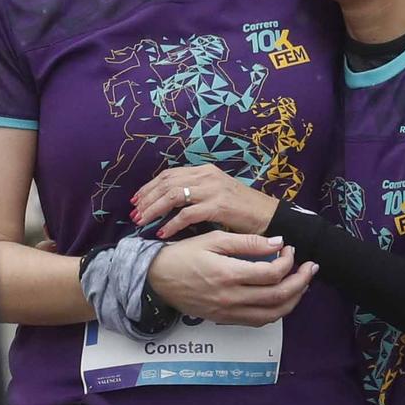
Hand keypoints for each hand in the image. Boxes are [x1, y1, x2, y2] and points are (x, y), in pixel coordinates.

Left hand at [131, 164, 277, 238]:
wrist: (270, 216)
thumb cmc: (242, 210)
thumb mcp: (216, 195)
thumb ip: (196, 193)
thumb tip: (168, 202)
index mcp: (205, 171)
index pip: (169, 174)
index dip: (149, 187)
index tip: (136, 200)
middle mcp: (207, 176)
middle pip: (166, 183)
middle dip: (146, 199)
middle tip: (134, 214)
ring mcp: (213, 190)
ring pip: (173, 196)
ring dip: (154, 210)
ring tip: (142, 222)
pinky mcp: (218, 206)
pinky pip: (187, 214)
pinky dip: (172, 224)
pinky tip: (163, 233)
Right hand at [145, 230, 315, 326]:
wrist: (156, 278)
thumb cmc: (183, 254)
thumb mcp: (213, 239)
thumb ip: (247, 242)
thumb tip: (279, 243)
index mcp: (229, 274)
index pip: (273, 273)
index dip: (289, 260)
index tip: (290, 248)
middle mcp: (231, 298)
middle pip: (279, 296)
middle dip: (301, 281)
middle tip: (311, 267)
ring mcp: (229, 312)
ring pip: (273, 314)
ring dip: (293, 300)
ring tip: (302, 284)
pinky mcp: (225, 320)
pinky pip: (258, 321)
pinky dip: (275, 312)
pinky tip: (280, 299)